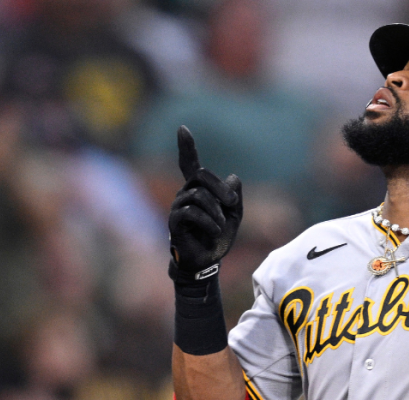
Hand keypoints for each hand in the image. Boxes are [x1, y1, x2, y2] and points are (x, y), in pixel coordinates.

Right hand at [168, 126, 241, 281]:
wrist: (207, 262)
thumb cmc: (218, 238)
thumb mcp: (234, 216)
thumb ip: (234, 197)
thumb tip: (234, 178)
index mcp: (198, 189)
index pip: (189, 163)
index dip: (186, 146)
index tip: (182, 129)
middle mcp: (185, 194)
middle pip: (200, 175)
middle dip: (220, 188)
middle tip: (232, 204)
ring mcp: (177, 207)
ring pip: (197, 195)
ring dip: (216, 211)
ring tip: (221, 226)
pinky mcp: (174, 222)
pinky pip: (190, 212)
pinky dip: (208, 222)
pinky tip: (215, 232)